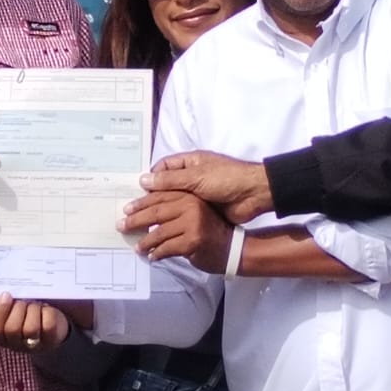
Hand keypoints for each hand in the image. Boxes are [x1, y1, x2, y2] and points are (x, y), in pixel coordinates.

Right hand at [0, 293, 73, 352]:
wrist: (53, 326)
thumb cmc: (28, 314)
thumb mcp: (14, 310)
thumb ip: (7, 304)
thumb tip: (6, 293)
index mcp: (2, 337)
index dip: (0, 310)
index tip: (6, 294)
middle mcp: (16, 345)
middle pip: (12, 329)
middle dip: (18, 309)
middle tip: (24, 301)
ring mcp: (34, 346)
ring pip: (31, 328)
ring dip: (32, 310)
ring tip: (35, 304)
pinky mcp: (51, 342)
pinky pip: (48, 326)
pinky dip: (47, 312)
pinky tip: (45, 308)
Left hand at [119, 190, 236, 271]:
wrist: (232, 248)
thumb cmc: (209, 230)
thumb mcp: (194, 211)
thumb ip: (174, 207)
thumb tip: (142, 211)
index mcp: (189, 196)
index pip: (159, 197)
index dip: (140, 203)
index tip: (126, 210)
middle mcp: (191, 206)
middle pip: (156, 212)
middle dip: (136, 220)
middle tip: (122, 226)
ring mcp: (192, 224)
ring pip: (159, 232)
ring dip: (145, 242)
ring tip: (138, 247)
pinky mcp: (192, 242)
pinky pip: (167, 248)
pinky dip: (157, 253)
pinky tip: (152, 256)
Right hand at [143, 151, 273, 223]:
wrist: (254, 195)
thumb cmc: (226, 179)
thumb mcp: (196, 177)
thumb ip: (170, 180)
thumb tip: (143, 180)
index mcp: (189, 163)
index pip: (163, 168)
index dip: (150, 178)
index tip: (138, 192)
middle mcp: (190, 177)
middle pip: (165, 186)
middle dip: (151, 197)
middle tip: (135, 211)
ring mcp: (196, 194)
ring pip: (173, 201)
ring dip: (160, 210)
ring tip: (144, 222)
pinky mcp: (201, 209)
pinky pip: (183, 213)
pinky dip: (173, 220)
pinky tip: (161, 228)